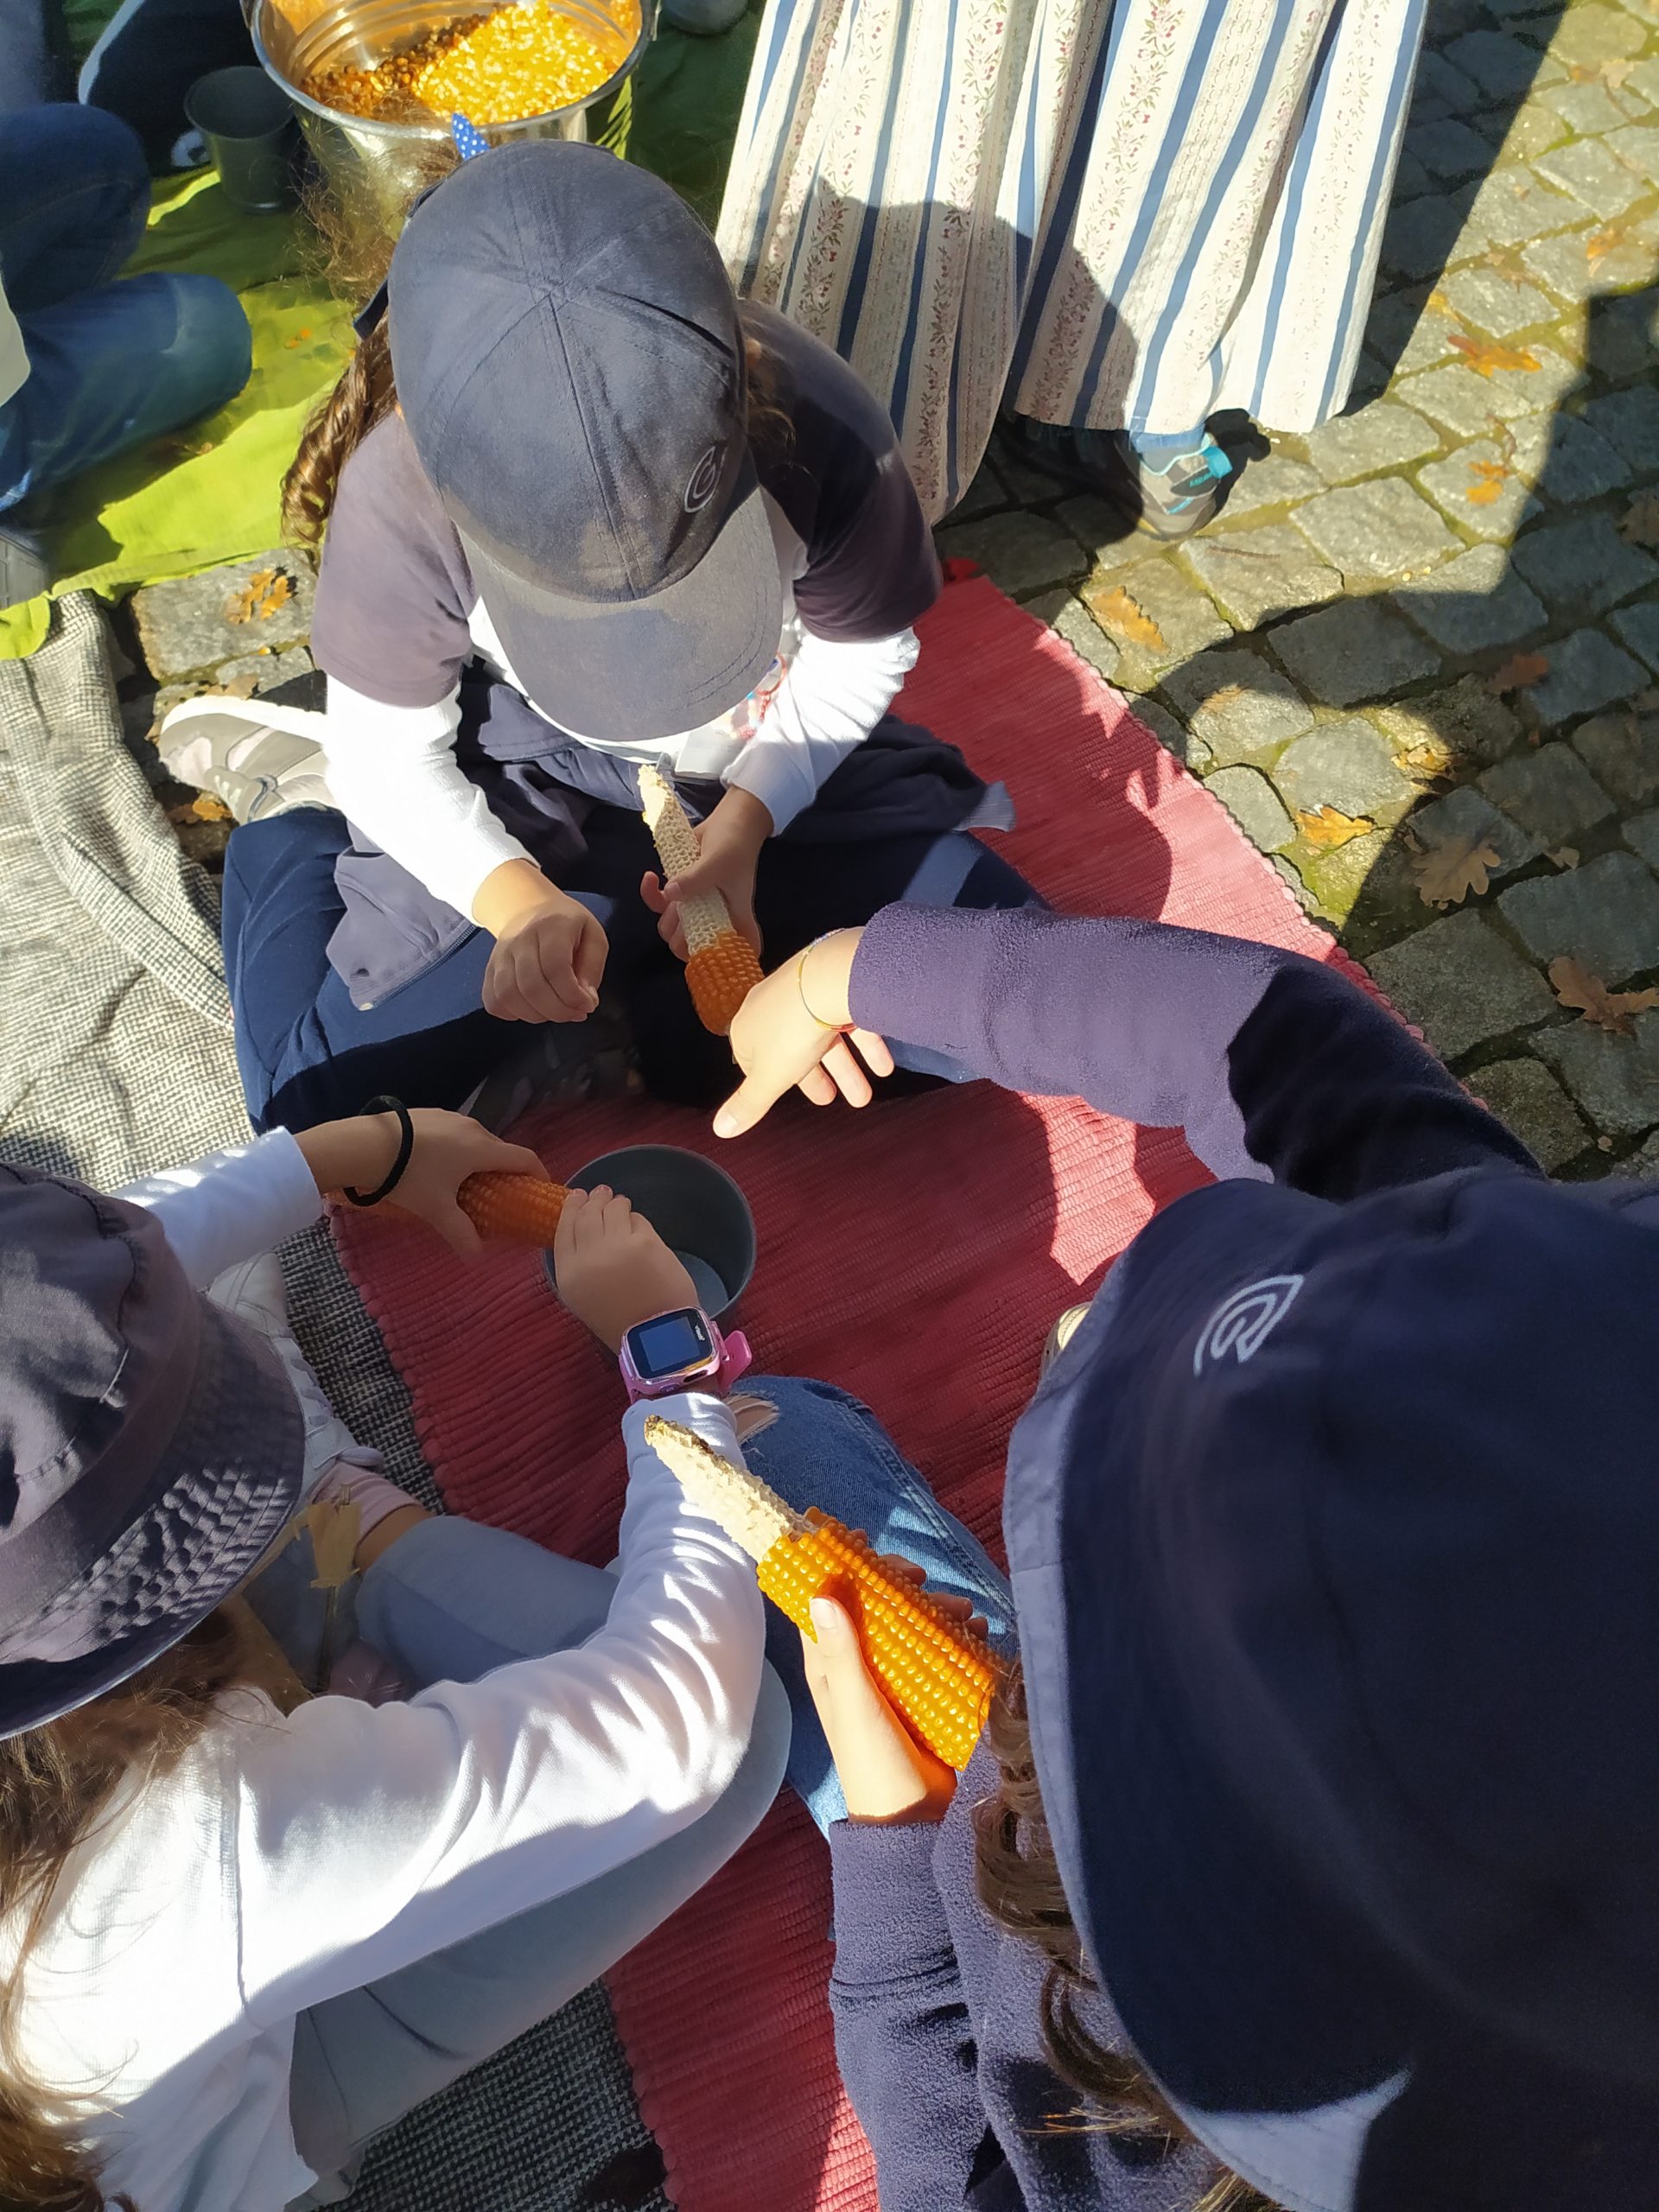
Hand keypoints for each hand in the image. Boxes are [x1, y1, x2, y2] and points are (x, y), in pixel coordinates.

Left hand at [297, 1109, 549, 1257]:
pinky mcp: (429, 1113)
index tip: (540, 1190)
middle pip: (500, 1150)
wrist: (364, 1144)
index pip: (525, 1158)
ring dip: (479, 1161)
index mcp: (482, 1148)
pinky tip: (437, 1166)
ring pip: (476, 1140)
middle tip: (498, 1196)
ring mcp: (450, 1116)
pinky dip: (457, 1150)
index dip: (538, 1174)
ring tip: (464, 1183)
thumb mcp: (436, 1210)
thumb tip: (478, 1258)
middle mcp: (473, 1127)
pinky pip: (455, 1133)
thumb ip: (461, 1234)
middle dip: (505, 1172)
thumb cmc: (410, 1177)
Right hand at [474, 860, 607, 1022]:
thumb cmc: (566, 925)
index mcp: (551, 926)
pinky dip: (513, 1014)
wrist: (527, 907)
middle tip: (574, 1013)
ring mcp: (500, 954)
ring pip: (508, 996)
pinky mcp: (489, 969)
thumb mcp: (594, 936)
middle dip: (558, 1011)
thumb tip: (586, 999)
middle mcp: (520, 939)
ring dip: (536, 1015)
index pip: (556, 968)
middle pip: (531, 987)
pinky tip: (532, 1009)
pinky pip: (493, 1001)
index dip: (572, 996)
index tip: (587, 1005)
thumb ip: (593, 967)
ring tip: (555, 1012)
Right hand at [553, 1184, 698, 1353]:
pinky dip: (636, 1220)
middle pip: (587, 1215)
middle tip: (600, 1193)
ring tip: (620, 1203)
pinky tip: (637, 1222)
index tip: (576, 1197)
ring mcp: (617, 1245)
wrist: (656, 1336)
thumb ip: (580, 1266)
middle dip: (593, 1200)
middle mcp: (588, 1256)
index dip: (570, 1209)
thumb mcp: (584, 1298)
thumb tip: (587, 1234)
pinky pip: (638, 1220)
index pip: (563, 1230)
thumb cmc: (620, 1324)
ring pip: (612, 1210)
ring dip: (616, 1204)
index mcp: (569, 1275)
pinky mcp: (646, 1241)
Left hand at [641, 786, 770, 959]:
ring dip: (663, 915)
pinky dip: (649, 892)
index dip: (727, 961)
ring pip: (672, 927)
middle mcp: (715, 916)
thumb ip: (696, 880)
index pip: (740, 949)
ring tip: (667, 890)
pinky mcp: (680, 889)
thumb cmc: (733, 843)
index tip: (710, 957)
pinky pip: (659, 902)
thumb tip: (670, 894)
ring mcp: (696, 904)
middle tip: (680, 915)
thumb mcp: (718, 861)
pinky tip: (650, 876)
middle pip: (694, 945)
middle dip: (679, 937)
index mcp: (734, 916)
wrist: (728, 818)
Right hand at [713, 928, 892, 1138]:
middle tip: (831, 1100)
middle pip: (794, 1050)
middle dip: (816, 1079)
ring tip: (864, 1096)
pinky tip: (882, 1067)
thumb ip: (748, 1105)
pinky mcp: (836, 985)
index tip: (786, 1096)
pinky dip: (866, 1045)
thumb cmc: (791, 1031)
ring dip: (846, 1069)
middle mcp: (774, 1007)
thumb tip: (721, 1129)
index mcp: (749, 1027)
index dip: (772, 1081)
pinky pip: (851, 1018)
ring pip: (826, 1037)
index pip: (754, 1059)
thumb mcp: (769, 1078)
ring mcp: (806, 993)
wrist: (829, 980)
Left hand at [802, 1552, 985, 1823]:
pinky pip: (941, 1649)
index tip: (863, 1542)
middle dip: (898, 1584)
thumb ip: (842, 1651)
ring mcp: (894, 1679)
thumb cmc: (874, 1763)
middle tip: (921, 1575)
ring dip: (935, 1608)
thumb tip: (823, 1590)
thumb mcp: (858, 1705)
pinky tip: (979, 1629)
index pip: (825, 1604)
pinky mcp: (927, 1692)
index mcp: (830, 1666)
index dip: (839, 1568)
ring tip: (964, 1610)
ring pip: (910, 1624)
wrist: (915, 1821)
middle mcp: (859, 1667)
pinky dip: (958, 1633)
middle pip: (874, 1607)